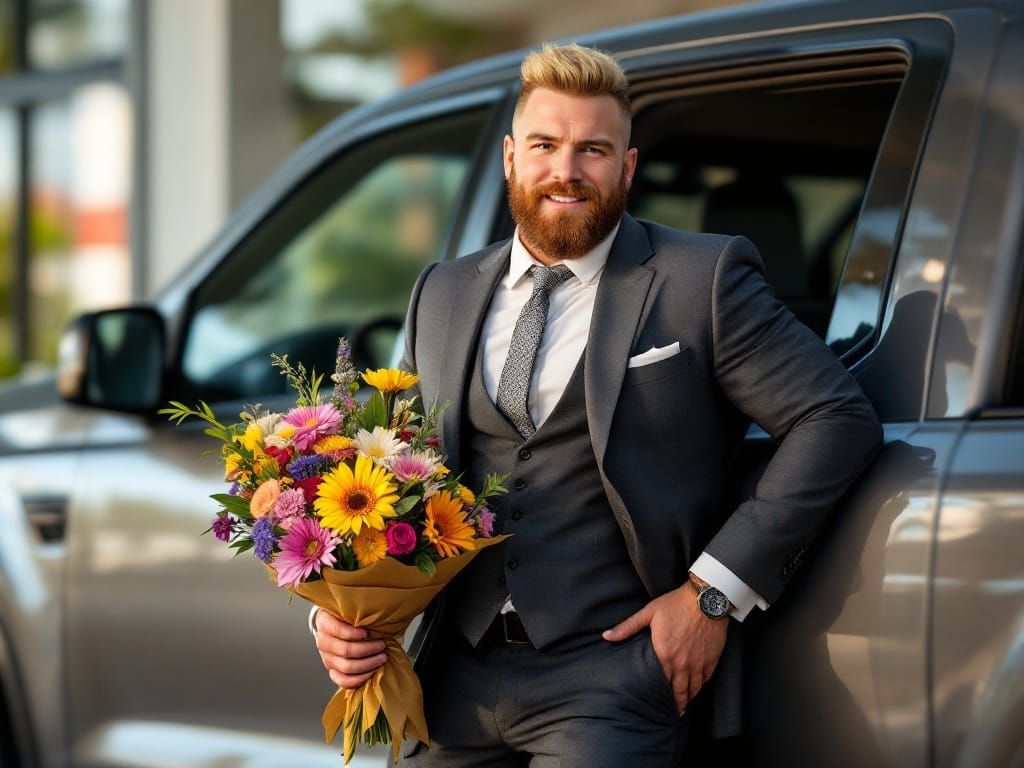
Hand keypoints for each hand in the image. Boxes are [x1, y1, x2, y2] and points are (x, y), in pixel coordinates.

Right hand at [315, 610, 387, 688]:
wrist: (333, 624)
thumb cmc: (344, 616)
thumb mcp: (348, 609)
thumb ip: (358, 615)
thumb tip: (378, 624)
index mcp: (325, 623)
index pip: (338, 630)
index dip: (355, 633)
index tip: (368, 632)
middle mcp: (323, 642)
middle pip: (346, 651)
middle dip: (368, 649)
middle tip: (382, 645)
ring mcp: (327, 658)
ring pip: (347, 668)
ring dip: (368, 664)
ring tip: (381, 658)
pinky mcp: (332, 670)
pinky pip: (343, 681)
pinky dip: (359, 679)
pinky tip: (371, 672)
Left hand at [602, 584, 727, 714]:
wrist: (706, 598)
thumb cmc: (676, 604)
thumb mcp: (649, 613)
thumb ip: (627, 627)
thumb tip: (606, 636)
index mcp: (664, 654)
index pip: (661, 682)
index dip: (660, 695)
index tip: (657, 703)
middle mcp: (682, 663)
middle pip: (679, 691)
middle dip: (676, 704)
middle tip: (674, 712)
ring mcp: (699, 662)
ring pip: (694, 688)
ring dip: (689, 698)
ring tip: (685, 706)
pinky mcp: (712, 658)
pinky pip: (706, 678)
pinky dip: (701, 686)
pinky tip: (698, 688)